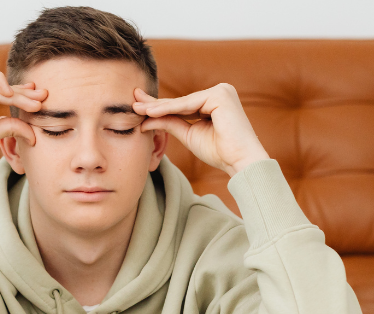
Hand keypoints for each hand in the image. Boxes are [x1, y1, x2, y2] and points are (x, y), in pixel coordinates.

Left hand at [133, 84, 269, 176]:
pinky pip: (188, 104)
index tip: (139, 106)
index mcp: (215, 100)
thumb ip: (170, 122)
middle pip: (180, 101)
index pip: (182, 104)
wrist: (240, 162)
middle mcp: (220, 91)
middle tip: (132, 100)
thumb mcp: (189, 134)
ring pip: (182, 102)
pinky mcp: (220, 95)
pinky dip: (169, 109)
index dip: (159, 106)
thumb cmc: (220, 152)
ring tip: (138, 109)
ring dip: (159, 107)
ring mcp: (221, 91)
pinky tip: (152, 112)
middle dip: (155, 103)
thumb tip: (146, 117)